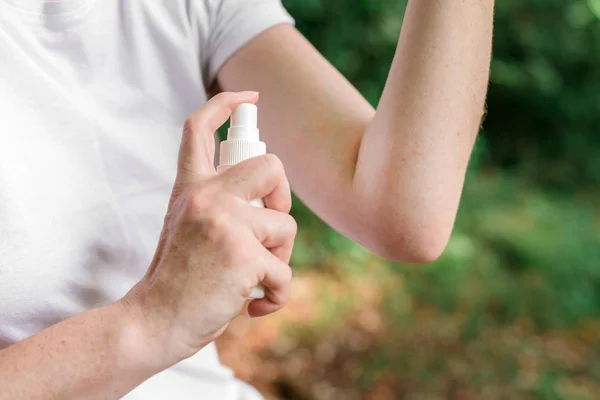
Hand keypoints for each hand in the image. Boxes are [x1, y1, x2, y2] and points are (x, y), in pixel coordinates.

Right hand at [122, 92, 295, 366]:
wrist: (153, 322)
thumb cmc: (177, 279)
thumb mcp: (187, 227)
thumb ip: (218, 204)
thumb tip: (271, 200)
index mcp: (190, 188)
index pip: (199, 129)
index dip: (226, 104)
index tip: (248, 99)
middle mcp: (206, 196)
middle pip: (271, 166)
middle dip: (283, 196)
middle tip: (269, 224)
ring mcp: (225, 223)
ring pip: (286, 226)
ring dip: (280, 259)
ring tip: (254, 279)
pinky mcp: (244, 256)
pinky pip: (285, 271)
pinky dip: (277, 294)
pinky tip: (254, 305)